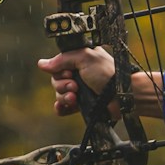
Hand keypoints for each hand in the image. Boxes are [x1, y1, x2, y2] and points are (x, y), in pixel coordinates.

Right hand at [38, 48, 163, 118]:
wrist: (122, 96)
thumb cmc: (108, 74)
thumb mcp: (86, 57)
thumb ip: (63, 59)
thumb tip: (42, 64)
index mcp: (79, 60)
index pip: (57, 64)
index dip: (60, 70)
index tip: (70, 72)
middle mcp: (78, 74)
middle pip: (55, 80)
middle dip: (62, 84)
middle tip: (75, 86)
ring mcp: (79, 90)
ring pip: (58, 94)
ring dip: (64, 96)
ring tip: (75, 97)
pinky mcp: (80, 105)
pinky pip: (62, 107)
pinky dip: (61, 107)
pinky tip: (66, 106)